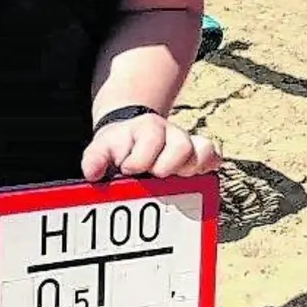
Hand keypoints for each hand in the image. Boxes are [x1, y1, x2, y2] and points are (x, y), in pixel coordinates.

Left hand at [80, 113, 220, 181]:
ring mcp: (188, 142)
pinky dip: (206, 168)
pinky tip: (194, 178)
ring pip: (203, 151)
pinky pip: (214, 157)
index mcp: (147, 129)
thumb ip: (95, 159)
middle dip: (164, 166)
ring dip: (188, 169)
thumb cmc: (118, 147)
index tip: (128, 170)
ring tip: (171, 178)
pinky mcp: (199, 152)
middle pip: (182, 147)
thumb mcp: (101, 148)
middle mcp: (172, 133)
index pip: (151, 140)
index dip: (139, 160)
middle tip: (151, 175)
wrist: (132, 133)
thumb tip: (92, 174)